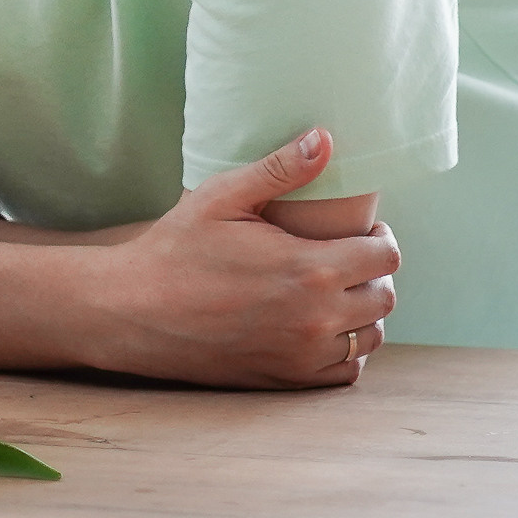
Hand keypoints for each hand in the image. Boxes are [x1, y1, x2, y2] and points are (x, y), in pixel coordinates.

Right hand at [82, 130, 397, 388]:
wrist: (133, 311)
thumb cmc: (175, 249)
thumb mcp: (221, 197)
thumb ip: (279, 169)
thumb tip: (326, 138)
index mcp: (308, 269)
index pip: (385, 257)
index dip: (380, 239)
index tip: (362, 231)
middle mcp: (315, 318)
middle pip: (384, 297)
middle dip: (373, 273)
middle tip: (347, 258)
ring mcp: (303, 355)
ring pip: (371, 337)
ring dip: (363, 312)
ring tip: (336, 291)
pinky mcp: (287, 380)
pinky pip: (346, 371)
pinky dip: (345, 350)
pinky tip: (321, 327)